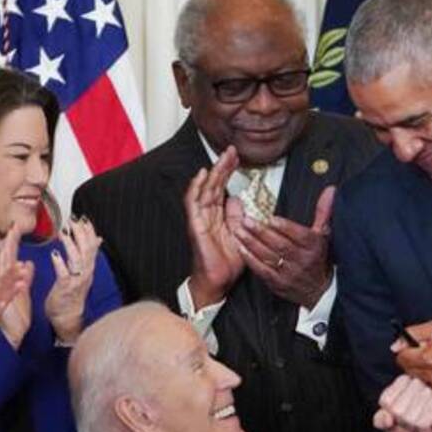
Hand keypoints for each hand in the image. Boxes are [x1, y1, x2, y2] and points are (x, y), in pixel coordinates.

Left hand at [44, 216, 102, 343]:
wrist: (67, 317)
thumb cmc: (72, 294)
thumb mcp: (82, 272)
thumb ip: (88, 254)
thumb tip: (98, 239)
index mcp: (88, 268)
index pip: (92, 246)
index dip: (89, 232)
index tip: (83, 219)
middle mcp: (86, 273)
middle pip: (87, 250)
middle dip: (81, 234)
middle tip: (72, 221)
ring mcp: (77, 281)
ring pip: (77, 260)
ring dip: (71, 246)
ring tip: (63, 233)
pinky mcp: (66, 289)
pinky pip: (64, 275)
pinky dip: (60, 264)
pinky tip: (54, 254)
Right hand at [185, 146, 245, 307]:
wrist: (218, 281)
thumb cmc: (227, 262)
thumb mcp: (239, 234)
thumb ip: (237, 216)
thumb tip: (236, 198)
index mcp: (218, 215)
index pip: (222, 187)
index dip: (228, 171)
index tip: (237, 157)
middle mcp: (207, 214)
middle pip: (213, 184)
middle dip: (222, 166)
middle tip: (232, 150)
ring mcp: (199, 219)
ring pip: (204, 189)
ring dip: (212, 172)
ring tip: (222, 158)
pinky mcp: (195, 225)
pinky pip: (193, 203)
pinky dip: (196, 188)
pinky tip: (202, 175)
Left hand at [233, 186, 333, 308]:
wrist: (318, 291)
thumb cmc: (318, 258)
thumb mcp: (323, 235)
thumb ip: (324, 211)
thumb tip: (330, 190)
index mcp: (313, 247)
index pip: (299, 236)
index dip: (285, 227)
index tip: (271, 218)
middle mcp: (302, 261)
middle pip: (280, 245)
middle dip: (262, 232)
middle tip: (247, 220)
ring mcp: (289, 273)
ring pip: (269, 257)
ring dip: (252, 243)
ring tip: (239, 230)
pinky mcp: (278, 284)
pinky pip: (262, 270)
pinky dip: (250, 259)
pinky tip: (240, 248)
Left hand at [373, 374, 431, 431]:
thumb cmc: (409, 426)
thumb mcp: (389, 425)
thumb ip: (380, 421)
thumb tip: (386, 417)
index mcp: (401, 382)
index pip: (386, 400)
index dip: (389, 413)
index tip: (397, 415)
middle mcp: (415, 383)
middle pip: (397, 410)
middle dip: (402, 421)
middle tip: (410, 420)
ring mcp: (428, 393)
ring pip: (409, 417)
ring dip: (413, 426)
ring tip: (419, 422)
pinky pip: (421, 423)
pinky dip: (423, 429)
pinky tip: (428, 424)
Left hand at [393, 320, 431, 398]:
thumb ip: (412, 334)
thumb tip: (395, 345)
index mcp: (428, 358)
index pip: (401, 359)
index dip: (406, 351)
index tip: (414, 348)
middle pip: (408, 371)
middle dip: (414, 361)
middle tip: (427, 353)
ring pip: (419, 380)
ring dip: (423, 371)